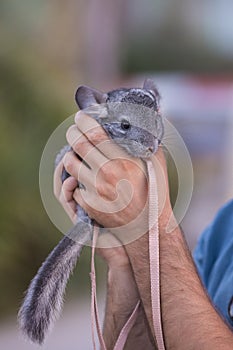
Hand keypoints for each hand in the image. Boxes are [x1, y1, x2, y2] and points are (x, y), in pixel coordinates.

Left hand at [61, 111, 148, 228]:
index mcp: (123, 161)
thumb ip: (149, 138)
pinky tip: (85, 176)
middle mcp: (107, 174)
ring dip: (71, 153)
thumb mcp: (157, 161)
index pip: (95, 133)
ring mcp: (96, 191)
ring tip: (77, 152)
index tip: (81, 116)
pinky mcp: (88, 204)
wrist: (147, 226)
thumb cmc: (154, 191)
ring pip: (70, 163)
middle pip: (78, 145)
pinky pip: (74, 184)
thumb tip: (152, 113)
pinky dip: (76, 176)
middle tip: (74, 130)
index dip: (84, 121)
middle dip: (72, 133)